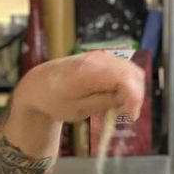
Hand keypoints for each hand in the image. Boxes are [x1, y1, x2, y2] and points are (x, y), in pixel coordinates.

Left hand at [12, 50, 143, 125]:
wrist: (38, 86)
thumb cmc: (54, 100)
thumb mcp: (79, 109)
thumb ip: (105, 103)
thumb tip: (127, 101)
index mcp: (91, 71)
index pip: (126, 79)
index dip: (134, 99)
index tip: (131, 116)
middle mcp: (98, 59)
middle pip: (132, 73)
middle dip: (135, 95)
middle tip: (126, 114)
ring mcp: (100, 56)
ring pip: (130, 70)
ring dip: (131, 89)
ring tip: (119, 107)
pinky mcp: (100, 58)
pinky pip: (122, 69)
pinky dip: (124, 84)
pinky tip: (114, 98)